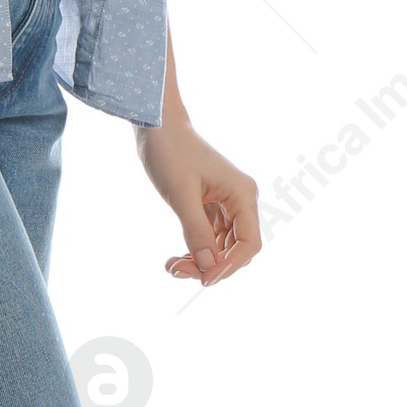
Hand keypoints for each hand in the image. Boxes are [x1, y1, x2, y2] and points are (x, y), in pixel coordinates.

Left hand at [136, 118, 260, 286]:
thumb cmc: (170, 153)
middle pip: (236, 249)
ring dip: (200, 261)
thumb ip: (195, 231)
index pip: (249, 244)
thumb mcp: (180, 195)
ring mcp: (227, 203)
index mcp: (242, 194)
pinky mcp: (211, 205)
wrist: (158, 127)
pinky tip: (176, 257)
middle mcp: (241, 200)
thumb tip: (208, 267)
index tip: (203, 279)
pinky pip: (210, 237)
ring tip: (171, 266)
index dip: (229, 266)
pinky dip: (196, 249)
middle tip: (176, 271)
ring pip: (222, 246)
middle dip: (210, 265)